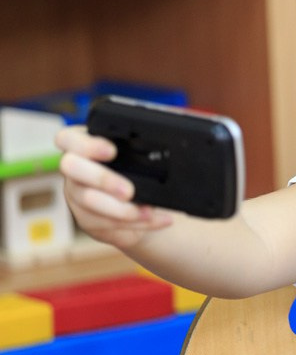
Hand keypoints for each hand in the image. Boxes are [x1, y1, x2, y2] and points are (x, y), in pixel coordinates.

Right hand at [55, 125, 173, 248]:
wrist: (148, 202)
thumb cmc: (145, 168)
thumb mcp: (149, 150)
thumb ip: (151, 136)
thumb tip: (169, 129)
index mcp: (85, 145)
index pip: (67, 138)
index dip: (86, 144)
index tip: (112, 152)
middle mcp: (74, 170)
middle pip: (70, 168)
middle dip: (102, 179)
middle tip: (129, 191)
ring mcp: (76, 195)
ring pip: (88, 200)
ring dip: (122, 209)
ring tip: (149, 211)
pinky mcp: (86, 220)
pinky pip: (104, 224)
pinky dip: (135, 224)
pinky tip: (156, 220)